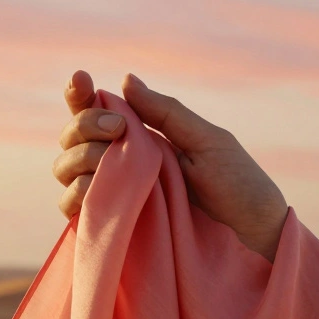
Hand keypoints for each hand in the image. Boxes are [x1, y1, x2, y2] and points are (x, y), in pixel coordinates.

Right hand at [53, 70, 288, 261]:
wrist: (253, 240)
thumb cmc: (239, 187)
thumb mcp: (208, 142)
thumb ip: (166, 113)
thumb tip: (125, 80)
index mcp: (141, 140)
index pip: (94, 112)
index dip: (79, 95)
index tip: (82, 78)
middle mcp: (119, 167)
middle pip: (71, 138)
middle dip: (85, 124)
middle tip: (119, 128)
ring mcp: (112, 198)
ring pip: (65, 169)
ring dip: (81, 157)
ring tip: (112, 161)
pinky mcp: (109, 229)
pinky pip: (71, 208)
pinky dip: (78, 193)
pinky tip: (99, 190)